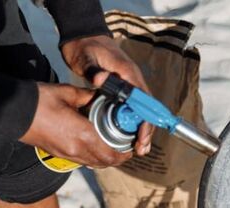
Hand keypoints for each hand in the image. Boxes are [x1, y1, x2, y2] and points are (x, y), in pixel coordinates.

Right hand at [20, 82, 131, 167]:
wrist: (11, 111)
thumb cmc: (39, 99)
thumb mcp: (68, 93)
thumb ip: (89, 97)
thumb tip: (102, 96)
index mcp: (83, 135)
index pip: (111, 153)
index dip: (125, 153)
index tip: (131, 146)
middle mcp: (77, 150)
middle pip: (105, 162)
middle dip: (118, 157)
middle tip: (124, 146)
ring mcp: (66, 154)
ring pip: (93, 164)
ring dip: (105, 159)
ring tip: (111, 146)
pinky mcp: (57, 154)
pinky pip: (81, 161)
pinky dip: (92, 157)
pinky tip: (93, 145)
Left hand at [61, 35, 153, 155]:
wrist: (83, 37)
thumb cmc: (86, 47)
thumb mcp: (87, 58)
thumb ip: (94, 69)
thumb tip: (100, 79)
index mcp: (128, 73)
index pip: (143, 100)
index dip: (145, 119)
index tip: (142, 134)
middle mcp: (133, 80)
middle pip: (146, 109)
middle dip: (146, 129)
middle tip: (142, 148)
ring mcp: (129, 85)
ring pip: (141, 111)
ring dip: (142, 129)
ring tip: (140, 147)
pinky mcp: (122, 89)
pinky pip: (132, 108)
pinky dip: (133, 123)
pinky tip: (132, 136)